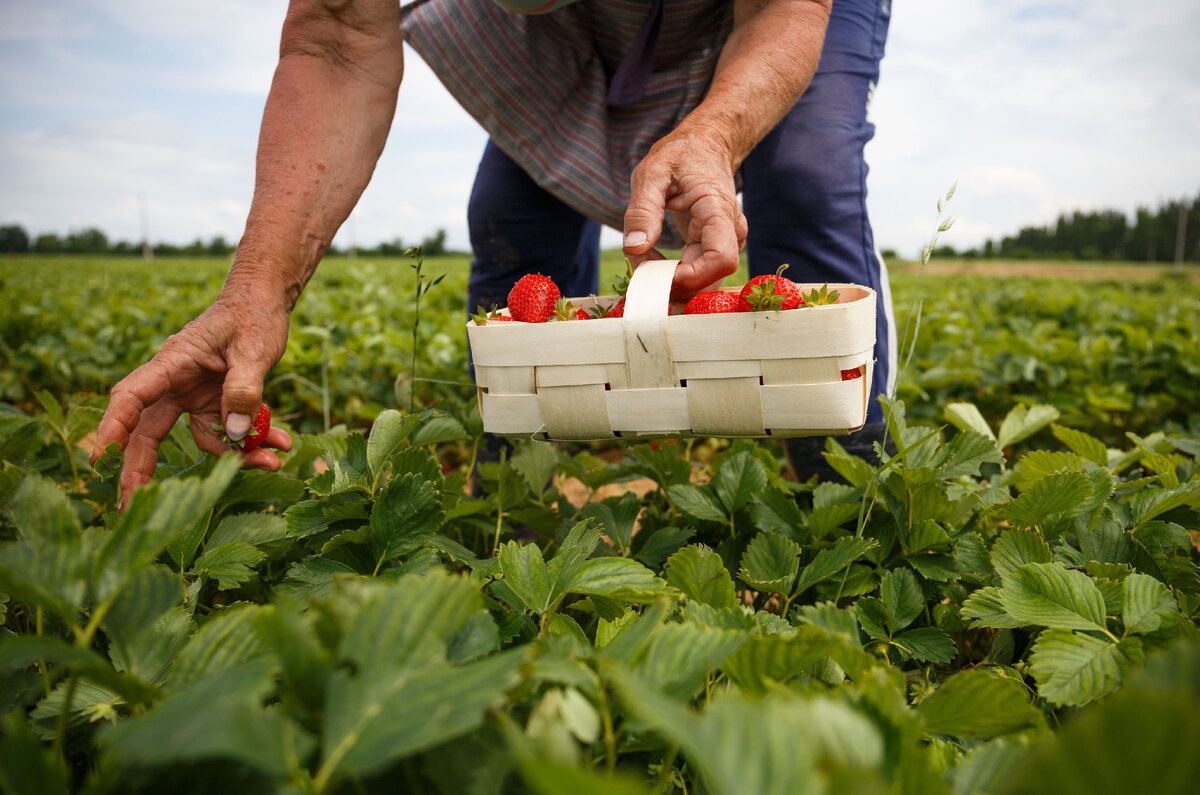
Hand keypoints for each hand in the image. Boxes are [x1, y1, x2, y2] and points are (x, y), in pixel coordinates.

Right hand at [89, 287, 292, 506]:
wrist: (265, 301)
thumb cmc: (252, 315)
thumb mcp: (254, 349)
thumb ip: (245, 389)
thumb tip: (238, 434)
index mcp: (172, 363)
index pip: (132, 396)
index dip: (114, 427)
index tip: (100, 458)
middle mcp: (175, 383)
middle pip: (149, 432)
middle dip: (141, 470)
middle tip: (133, 507)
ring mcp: (193, 396)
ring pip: (200, 439)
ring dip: (234, 456)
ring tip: (273, 461)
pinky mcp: (214, 404)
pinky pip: (227, 433)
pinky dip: (252, 441)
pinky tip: (280, 443)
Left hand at [622, 122, 747, 301]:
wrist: (705, 146)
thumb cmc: (681, 155)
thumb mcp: (652, 173)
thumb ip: (642, 209)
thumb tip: (634, 248)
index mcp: (719, 211)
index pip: (720, 260)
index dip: (690, 277)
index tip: (656, 273)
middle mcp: (730, 233)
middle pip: (710, 279)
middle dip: (671, 285)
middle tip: (639, 269)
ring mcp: (726, 244)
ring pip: (703, 283)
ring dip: (670, 284)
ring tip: (643, 261)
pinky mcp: (713, 250)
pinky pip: (698, 276)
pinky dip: (673, 278)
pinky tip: (653, 263)